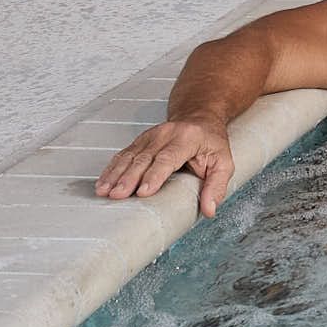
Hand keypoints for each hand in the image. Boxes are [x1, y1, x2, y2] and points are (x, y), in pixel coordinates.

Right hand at [95, 117, 236, 217]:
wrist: (199, 116)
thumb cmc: (211, 142)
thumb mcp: (224, 162)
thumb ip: (217, 186)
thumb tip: (209, 210)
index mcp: (187, 138)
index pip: (168, 158)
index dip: (154, 175)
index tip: (143, 192)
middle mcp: (166, 134)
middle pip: (144, 158)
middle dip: (129, 178)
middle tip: (118, 196)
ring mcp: (150, 136)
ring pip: (130, 156)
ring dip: (116, 174)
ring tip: (105, 192)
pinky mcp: (140, 140)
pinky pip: (124, 155)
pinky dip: (112, 169)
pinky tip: (103, 183)